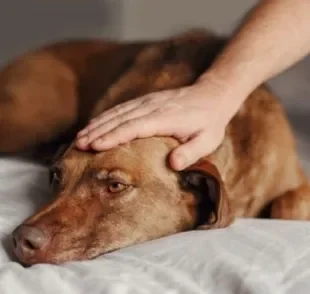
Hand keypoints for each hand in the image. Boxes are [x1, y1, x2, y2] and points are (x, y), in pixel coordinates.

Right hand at [76, 80, 231, 170]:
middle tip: (78, 145)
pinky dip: (106, 116)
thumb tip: (173, 164)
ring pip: (117, 112)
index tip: (95, 146)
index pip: (134, 127)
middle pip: (120, 119)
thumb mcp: (208, 140)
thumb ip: (191, 152)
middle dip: (98, 131)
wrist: (212, 96)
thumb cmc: (210, 123)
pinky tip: (95, 124)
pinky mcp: (146, 100)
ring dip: (97, 124)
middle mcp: (152, 107)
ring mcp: (147, 102)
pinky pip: (122, 108)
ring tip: (80, 137)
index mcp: (166, 119)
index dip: (114, 136)